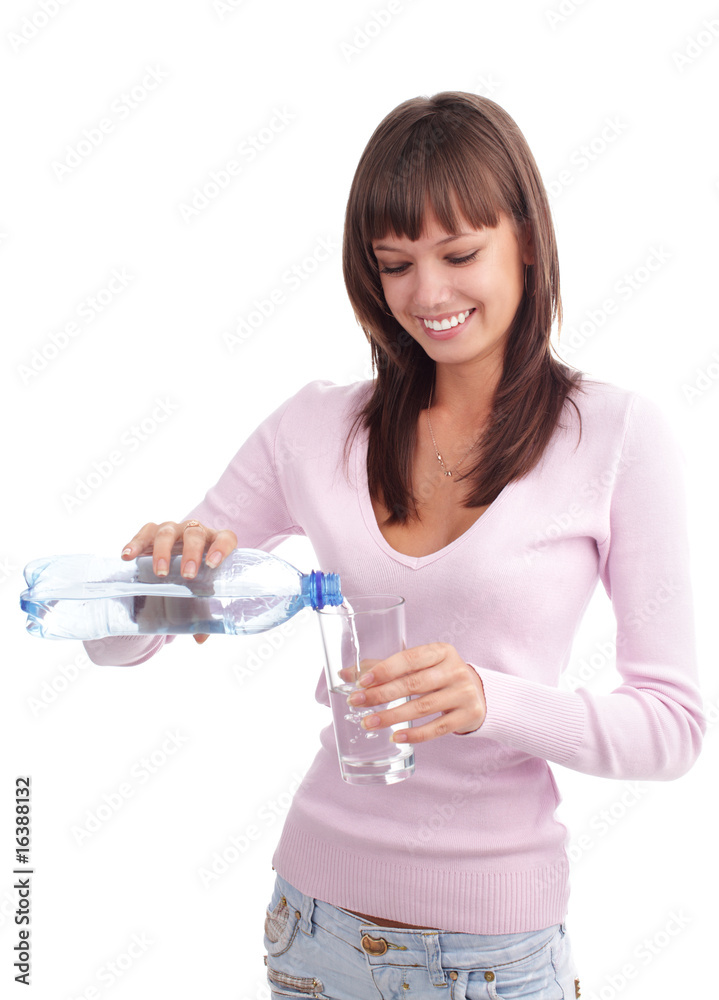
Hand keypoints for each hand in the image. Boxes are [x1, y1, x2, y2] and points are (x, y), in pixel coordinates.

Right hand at [121, 520, 237, 643]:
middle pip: (195, 534)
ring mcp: (173, 530)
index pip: (225, 538)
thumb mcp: (200, 592)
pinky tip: (127, 556)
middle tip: (187, 575)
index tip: (213, 564)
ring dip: (164, 551)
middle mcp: (195, 531)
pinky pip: (144, 533)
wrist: (173, 565)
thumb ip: (203, 613)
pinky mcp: (152, 532)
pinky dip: (135, 544)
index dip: (222, 548)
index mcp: (215, 543)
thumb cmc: (194, 578)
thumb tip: (200, 638)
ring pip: (168, 532)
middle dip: (191, 553)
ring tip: (159, 572)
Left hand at [347, 642, 486, 742]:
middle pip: (413, 684)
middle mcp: (455, 670)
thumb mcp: (419, 666)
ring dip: (392, 716)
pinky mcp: (468, 715)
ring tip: (369, 723)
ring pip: (422, 707)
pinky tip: (396, 737)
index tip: (361, 682)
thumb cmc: (439, 676)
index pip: (409, 658)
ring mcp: (464, 693)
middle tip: (356, 703)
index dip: (384, 669)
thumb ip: (383, 668)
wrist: (479, 693)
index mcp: (441, 651)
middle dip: (381, 695)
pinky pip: (437, 728)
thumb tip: (344, 675)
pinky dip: (415, 734)